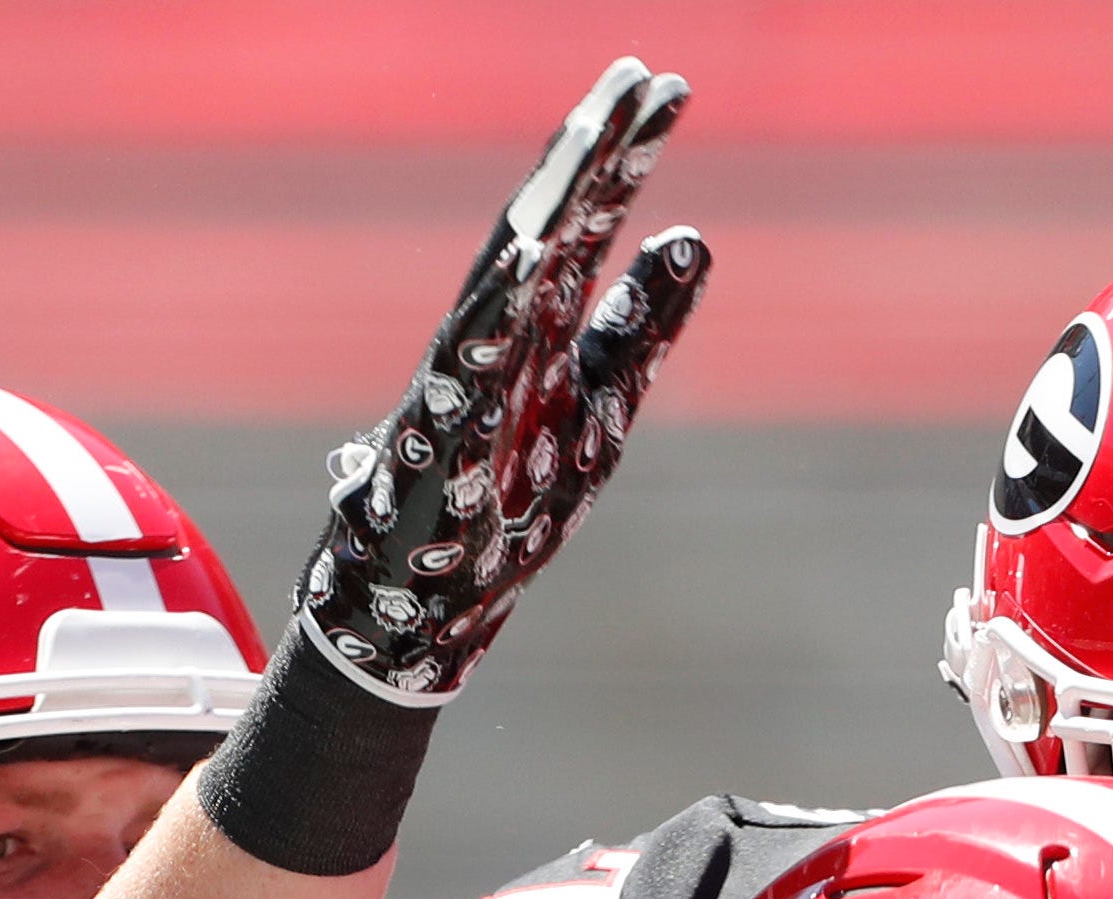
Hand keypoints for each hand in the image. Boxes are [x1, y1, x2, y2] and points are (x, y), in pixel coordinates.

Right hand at [297, 59, 709, 705]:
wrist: (420, 611)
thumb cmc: (506, 507)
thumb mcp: (605, 409)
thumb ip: (643, 327)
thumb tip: (692, 237)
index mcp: (541, 324)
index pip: (588, 220)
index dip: (627, 155)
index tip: (667, 84)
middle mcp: (500, 332)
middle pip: (551, 223)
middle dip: (596, 151)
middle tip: (640, 74)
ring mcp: (464, 375)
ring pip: (511, 270)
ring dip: (550, 206)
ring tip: (593, 137)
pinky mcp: (437, 432)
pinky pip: (468, 359)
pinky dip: (498, 306)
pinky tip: (530, 253)